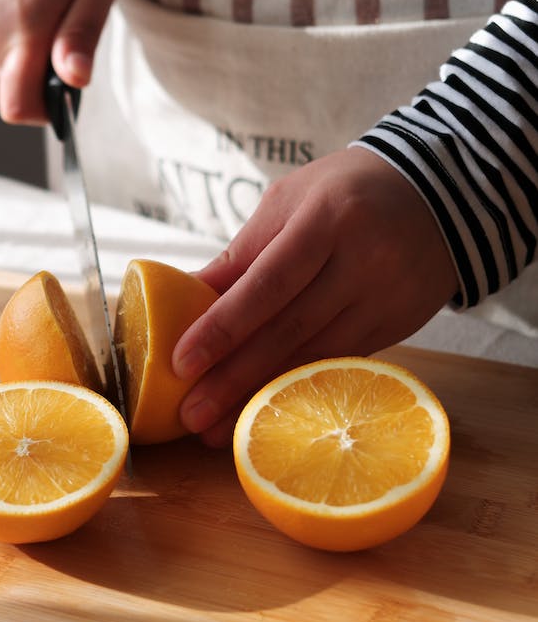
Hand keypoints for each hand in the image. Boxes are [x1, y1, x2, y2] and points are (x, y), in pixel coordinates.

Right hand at [0, 0, 122, 123]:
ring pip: (3, 61)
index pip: (17, 105)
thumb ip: (83, 34)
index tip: (64, 90)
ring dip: (28, 46)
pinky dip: (12, 28)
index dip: (44, 111)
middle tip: (66, 25)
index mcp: (22, 25)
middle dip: (42, 70)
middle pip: (14, 84)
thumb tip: (74, 82)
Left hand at [172, 147, 459, 446]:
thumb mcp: (290, 201)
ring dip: (262, 398)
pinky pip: (339, 366)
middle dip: (235, 378)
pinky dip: (299, 391)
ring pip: (316, 359)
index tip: (182, 364)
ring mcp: (385, 299)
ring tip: (217, 431)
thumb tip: (184, 297)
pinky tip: (266, 413)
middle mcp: (362, 262)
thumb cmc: (346, 190)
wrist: (439, 193)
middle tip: (190, 415)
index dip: (224, 327)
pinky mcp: (397, 326)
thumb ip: (242, 253)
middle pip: (290, 330)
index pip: (268, 284)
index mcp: (327, 220)